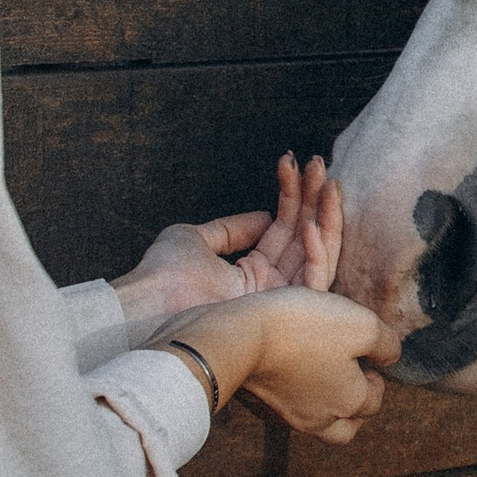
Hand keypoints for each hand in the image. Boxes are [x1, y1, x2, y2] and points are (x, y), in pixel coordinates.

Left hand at [112, 155, 343, 334]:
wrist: (150, 304)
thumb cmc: (164, 275)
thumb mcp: (195, 239)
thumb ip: (232, 228)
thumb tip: (265, 216)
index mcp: (250, 274)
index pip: (282, 228)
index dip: (291, 195)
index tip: (293, 163)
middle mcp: (270, 287)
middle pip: (304, 237)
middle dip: (314, 198)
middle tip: (318, 163)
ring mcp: (279, 301)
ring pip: (318, 254)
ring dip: (325, 217)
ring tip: (326, 184)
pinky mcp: (283, 313)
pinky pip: (314, 281)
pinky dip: (316, 252)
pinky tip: (309, 224)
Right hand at [158, 288, 398, 446]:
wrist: (237, 339)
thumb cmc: (303, 328)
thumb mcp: (359, 324)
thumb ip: (384, 342)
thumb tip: (390, 356)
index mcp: (349, 402)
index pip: (375, 401)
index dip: (376, 379)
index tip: (368, 358)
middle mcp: (320, 419)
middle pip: (345, 428)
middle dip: (353, 408)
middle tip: (350, 380)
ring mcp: (286, 417)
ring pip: (314, 423)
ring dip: (322, 404)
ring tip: (319, 375)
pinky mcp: (259, 407)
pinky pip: (283, 410)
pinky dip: (291, 396)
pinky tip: (288, 372)